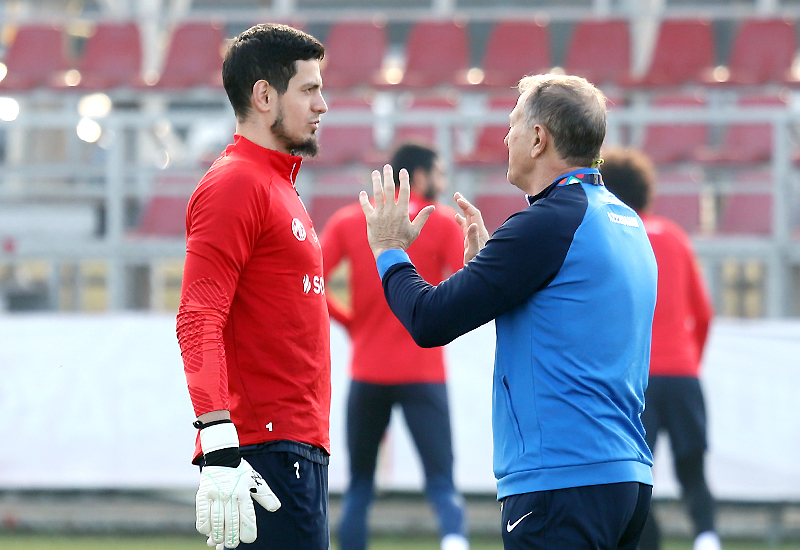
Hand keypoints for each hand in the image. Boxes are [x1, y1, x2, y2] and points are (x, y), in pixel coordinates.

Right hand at [195, 420, 279, 548]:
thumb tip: (275, 508)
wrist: (222, 457)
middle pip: (231, 523)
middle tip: (233, 544)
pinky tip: (208, 531)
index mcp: (244, 493)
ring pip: (216, 523)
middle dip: (233, 538)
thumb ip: (265, 495)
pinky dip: (205, 527)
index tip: (248, 539)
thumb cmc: (240, 472)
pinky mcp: (202, 496)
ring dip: (218, 535)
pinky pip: (202, 516)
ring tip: (221, 541)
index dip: (248, 532)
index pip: (247, 518)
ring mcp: (215, 496)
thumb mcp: (255, 481)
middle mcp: (230, 495)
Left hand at [359, 164, 433, 257]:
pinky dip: (363, 199)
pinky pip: (366, 206)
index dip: (404, 179)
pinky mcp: (370, 219)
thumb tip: (432, 207)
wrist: (389, 252)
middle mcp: (391, 210)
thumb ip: (423, 217)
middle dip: (388, 176)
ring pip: (377, 194)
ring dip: (376, 182)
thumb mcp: (416, 230)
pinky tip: (362, 192)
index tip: (403, 171)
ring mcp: (380, 214)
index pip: (404, 191)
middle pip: (390, 189)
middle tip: (387, 167)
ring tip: (375, 173)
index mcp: (403, 212)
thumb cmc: (403, 242)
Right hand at [454, 192, 488, 263]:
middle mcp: (479, 232)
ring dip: (463, 209)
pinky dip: (461, 220)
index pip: (473, 214)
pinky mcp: (471, 241)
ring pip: (469, 219)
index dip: (466, 205)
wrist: (483, 274)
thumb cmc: (477, 264)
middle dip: (464, 203)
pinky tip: (457, 217)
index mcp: (480, 233)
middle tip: (456, 194)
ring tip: (457, 200)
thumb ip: (473, 239)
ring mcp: (475, 236)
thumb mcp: (473, 253)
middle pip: (472, 214)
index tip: (457, 198)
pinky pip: (466, 227)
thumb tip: (473, 224)